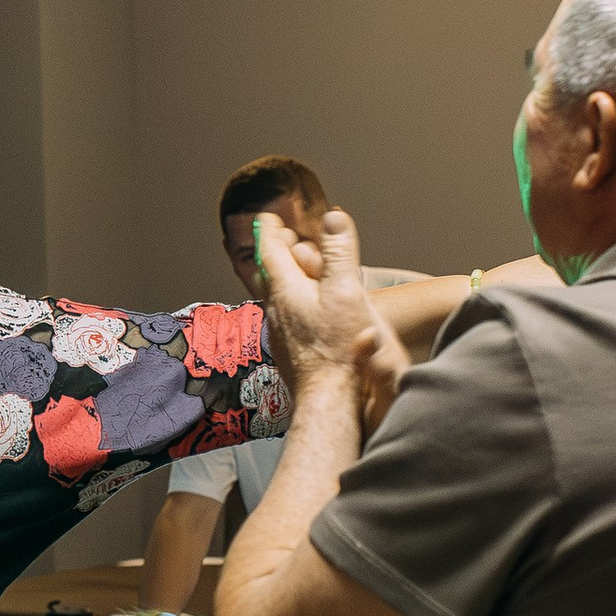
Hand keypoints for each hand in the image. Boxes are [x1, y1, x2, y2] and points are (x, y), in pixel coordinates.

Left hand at [256, 206, 404, 435]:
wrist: (330, 400)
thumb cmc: (339, 349)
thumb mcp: (346, 292)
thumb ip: (339, 254)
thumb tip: (333, 215)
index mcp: (285, 290)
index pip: (270, 249)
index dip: (270, 230)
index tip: (270, 217)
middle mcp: (275, 310)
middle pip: (268, 272)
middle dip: (276, 251)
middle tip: (284, 237)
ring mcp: (279, 334)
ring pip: (275, 297)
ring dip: (284, 278)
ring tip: (295, 269)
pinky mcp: (288, 353)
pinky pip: (284, 319)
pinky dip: (292, 303)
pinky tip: (302, 311)